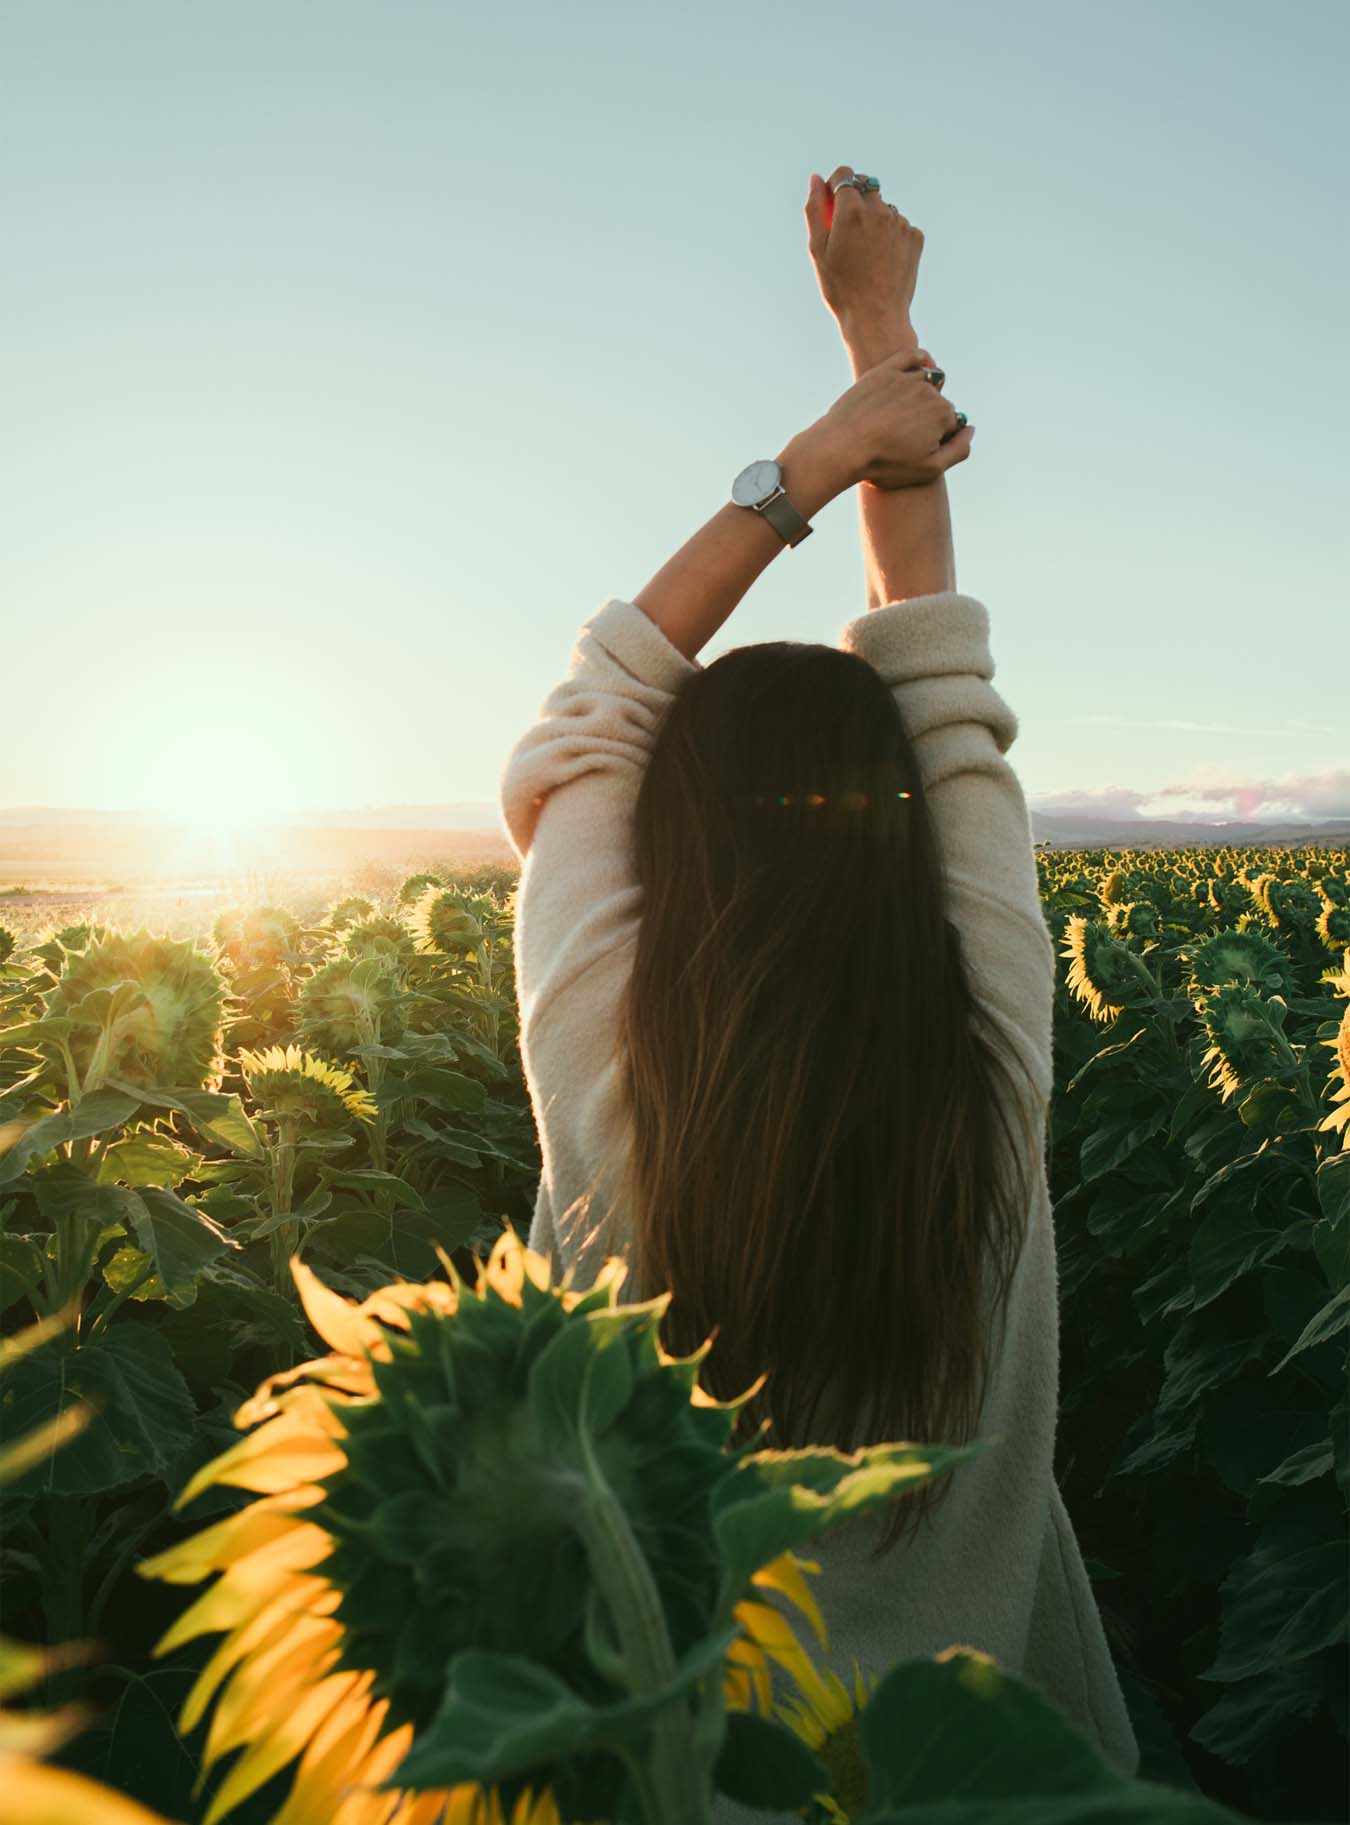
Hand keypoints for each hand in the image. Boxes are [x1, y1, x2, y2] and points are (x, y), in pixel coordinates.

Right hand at [804, 166, 923, 352]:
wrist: (876, 318)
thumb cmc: (841, 288)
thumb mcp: (818, 250)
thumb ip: (815, 209)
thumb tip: (816, 180)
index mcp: (852, 211)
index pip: (845, 174)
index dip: (836, 184)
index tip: (832, 201)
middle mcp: (880, 210)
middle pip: (866, 187)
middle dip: (855, 201)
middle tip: (848, 232)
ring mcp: (901, 223)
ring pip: (884, 207)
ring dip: (874, 219)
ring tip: (866, 253)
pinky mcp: (915, 237)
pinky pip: (899, 225)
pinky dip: (890, 235)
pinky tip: (882, 260)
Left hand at [813, 346, 971, 490]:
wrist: (842, 447)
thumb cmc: (885, 463)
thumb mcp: (929, 470)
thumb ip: (959, 450)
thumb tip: (971, 429)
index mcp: (943, 414)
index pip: (951, 423)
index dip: (938, 438)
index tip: (918, 450)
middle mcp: (928, 391)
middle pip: (939, 402)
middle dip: (929, 417)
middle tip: (904, 436)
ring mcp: (906, 377)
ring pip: (927, 380)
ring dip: (923, 393)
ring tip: (903, 414)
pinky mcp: (885, 370)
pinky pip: (912, 356)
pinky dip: (921, 360)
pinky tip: (920, 369)